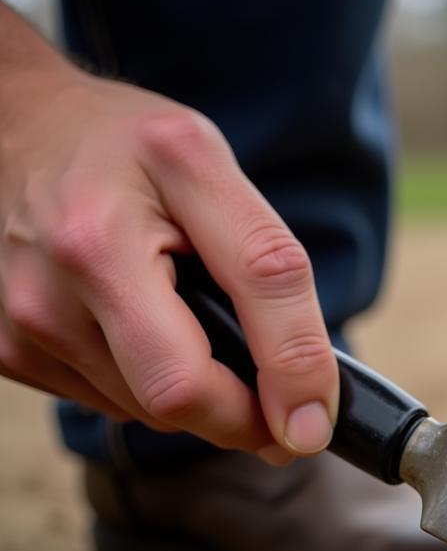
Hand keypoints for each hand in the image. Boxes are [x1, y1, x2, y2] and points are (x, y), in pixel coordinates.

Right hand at [0, 9, 337, 461]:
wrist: (24, 126)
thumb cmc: (131, 150)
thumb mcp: (218, 176)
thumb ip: (274, 282)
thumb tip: (308, 407)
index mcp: (108, 234)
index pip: (202, 361)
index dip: (280, 392)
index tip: (313, 423)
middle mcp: (59, 280)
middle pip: (173, 401)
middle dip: (240, 412)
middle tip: (275, 394)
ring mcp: (26, 322)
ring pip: (148, 412)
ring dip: (197, 392)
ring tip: (195, 320)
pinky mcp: (13, 350)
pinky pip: (111, 403)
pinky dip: (150, 382)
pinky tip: (147, 326)